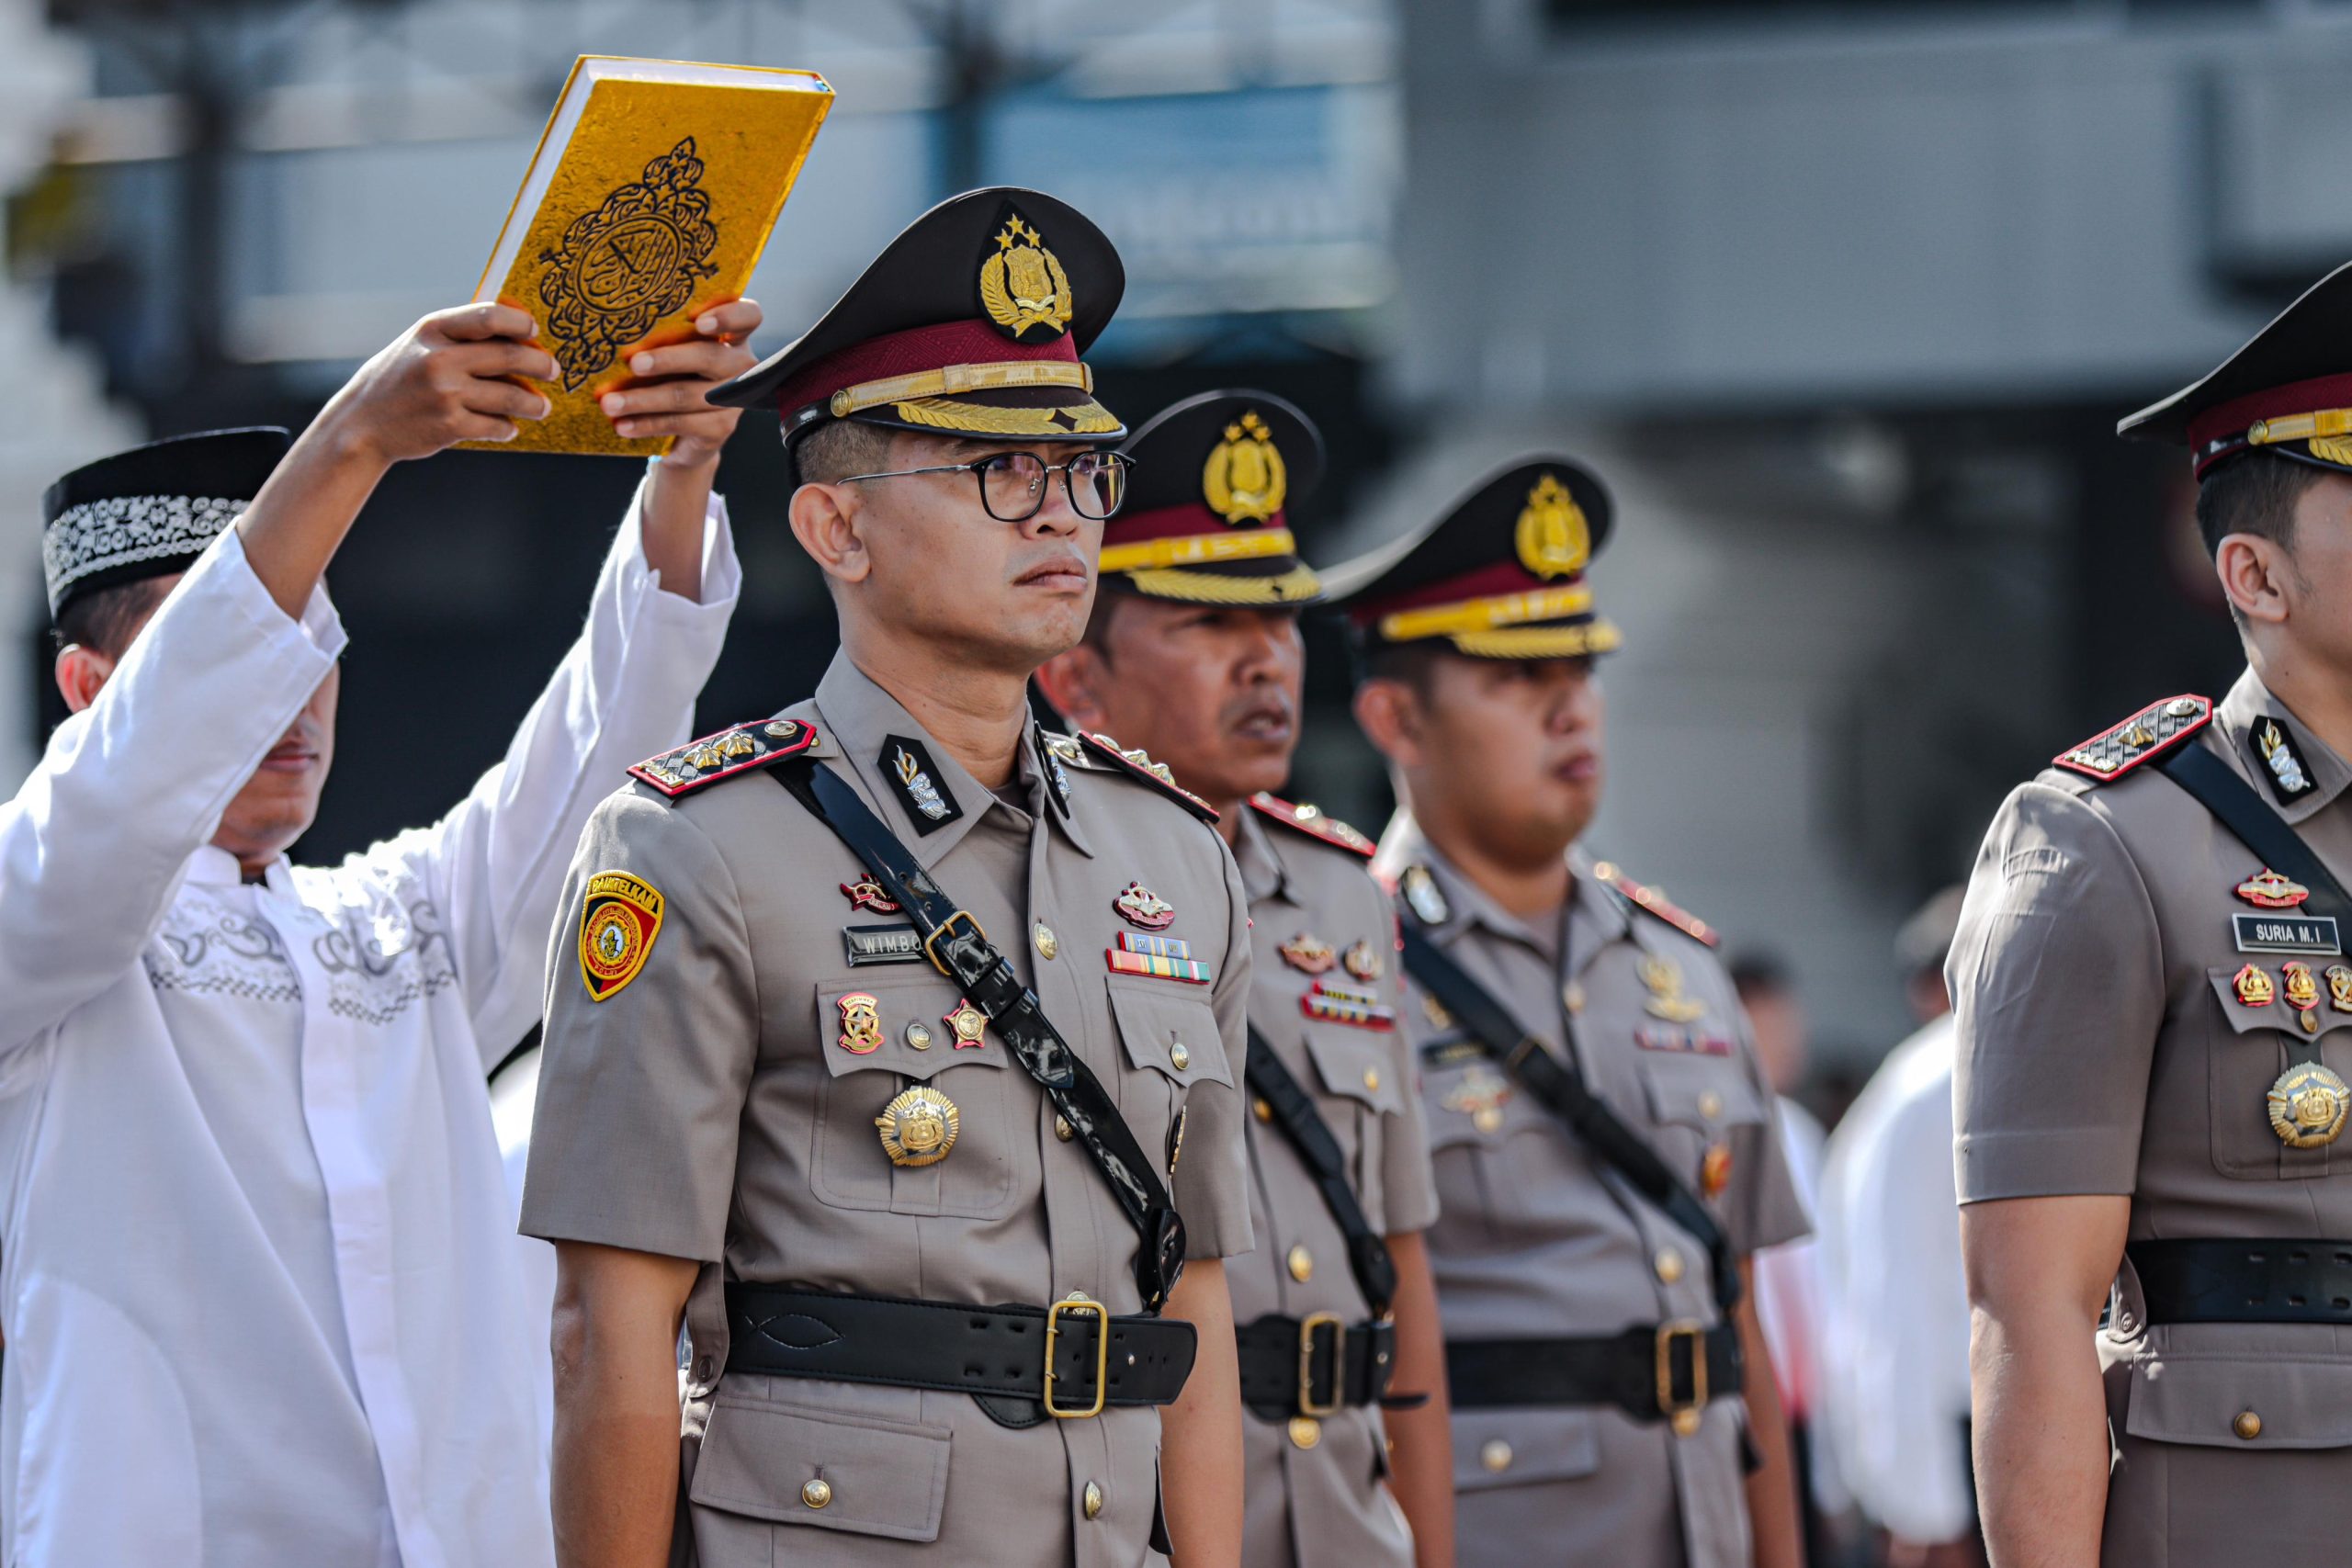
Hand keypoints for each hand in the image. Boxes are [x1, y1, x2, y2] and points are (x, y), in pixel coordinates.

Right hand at [323, 303, 556, 463]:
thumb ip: (459, 337)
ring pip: (511, 396)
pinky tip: (509, 426)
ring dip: (533, 404)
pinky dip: (508, 427)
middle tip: (553, 370)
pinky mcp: (450, 426)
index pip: (490, 316)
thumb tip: (516, 335)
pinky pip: (497, 425)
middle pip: (509, 356)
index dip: (521, 324)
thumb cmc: (398, 380)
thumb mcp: (419, 344)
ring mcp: (446, 393)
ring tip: (541, 407)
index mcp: (433, 329)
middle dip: (540, 364)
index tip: (535, 333)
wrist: (362, 424)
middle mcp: (440, 358)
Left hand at [600, 299, 762, 468]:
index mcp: (733, 335)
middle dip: (669, 359)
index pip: (747, 317)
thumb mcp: (674, 350)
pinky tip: (623, 425)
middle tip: (634, 363)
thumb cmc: (674, 375)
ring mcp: (734, 399)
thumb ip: (663, 336)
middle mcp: (740, 365)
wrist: (685, 433)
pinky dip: (647, 424)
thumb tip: (615, 329)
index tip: (699, 322)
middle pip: (709, 357)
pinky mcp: (721, 428)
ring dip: (644, 399)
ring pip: (687, 395)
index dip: (728, 317)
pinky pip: (681, 424)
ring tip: (610, 403)